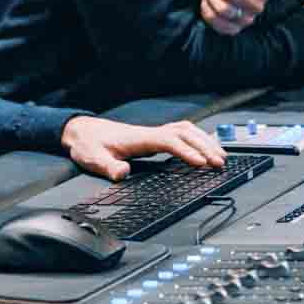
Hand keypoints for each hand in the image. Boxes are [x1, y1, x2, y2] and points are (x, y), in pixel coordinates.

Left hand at [61, 117, 225, 180]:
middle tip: (221, 163)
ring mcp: (152, 134)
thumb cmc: (89, 145)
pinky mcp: (153, 137)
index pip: (169, 141)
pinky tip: (205, 147)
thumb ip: (107, 167)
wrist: (82, 132)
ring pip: (185, 130)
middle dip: (204, 146)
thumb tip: (122, 173)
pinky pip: (181, 133)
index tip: (201, 164)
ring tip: (221, 156)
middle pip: (184, 133)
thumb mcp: (93, 158)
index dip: (186, 152)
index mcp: (139, 138)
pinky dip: (197, 138)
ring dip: (204, 141)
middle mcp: (149, 133)